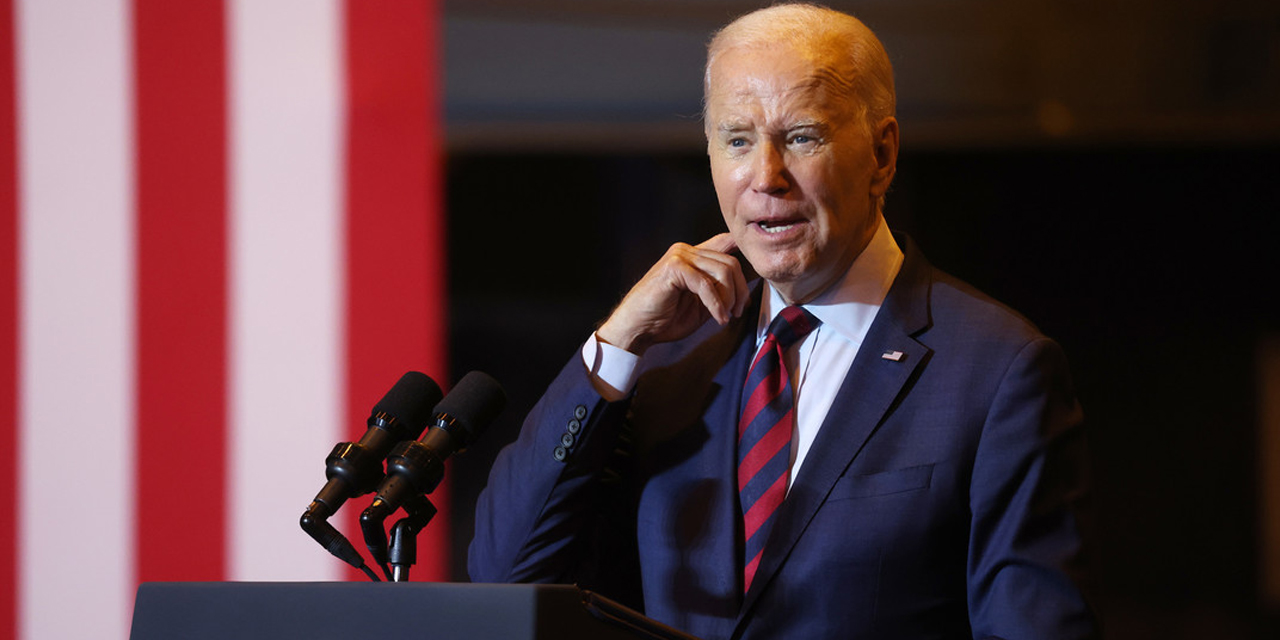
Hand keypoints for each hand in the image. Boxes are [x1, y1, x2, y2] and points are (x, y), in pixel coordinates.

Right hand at [597, 233, 749, 354]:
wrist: (636, 329)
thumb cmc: (664, 319)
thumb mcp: (701, 304)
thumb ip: (719, 292)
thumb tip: (745, 293)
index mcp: (692, 255)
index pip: (726, 243)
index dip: (744, 258)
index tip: (748, 289)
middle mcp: (686, 250)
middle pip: (731, 261)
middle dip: (740, 291)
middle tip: (736, 312)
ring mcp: (679, 256)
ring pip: (723, 270)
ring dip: (729, 298)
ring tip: (725, 316)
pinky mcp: (673, 268)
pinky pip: (706, 284)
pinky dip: (716, 304)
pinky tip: (717, 318)